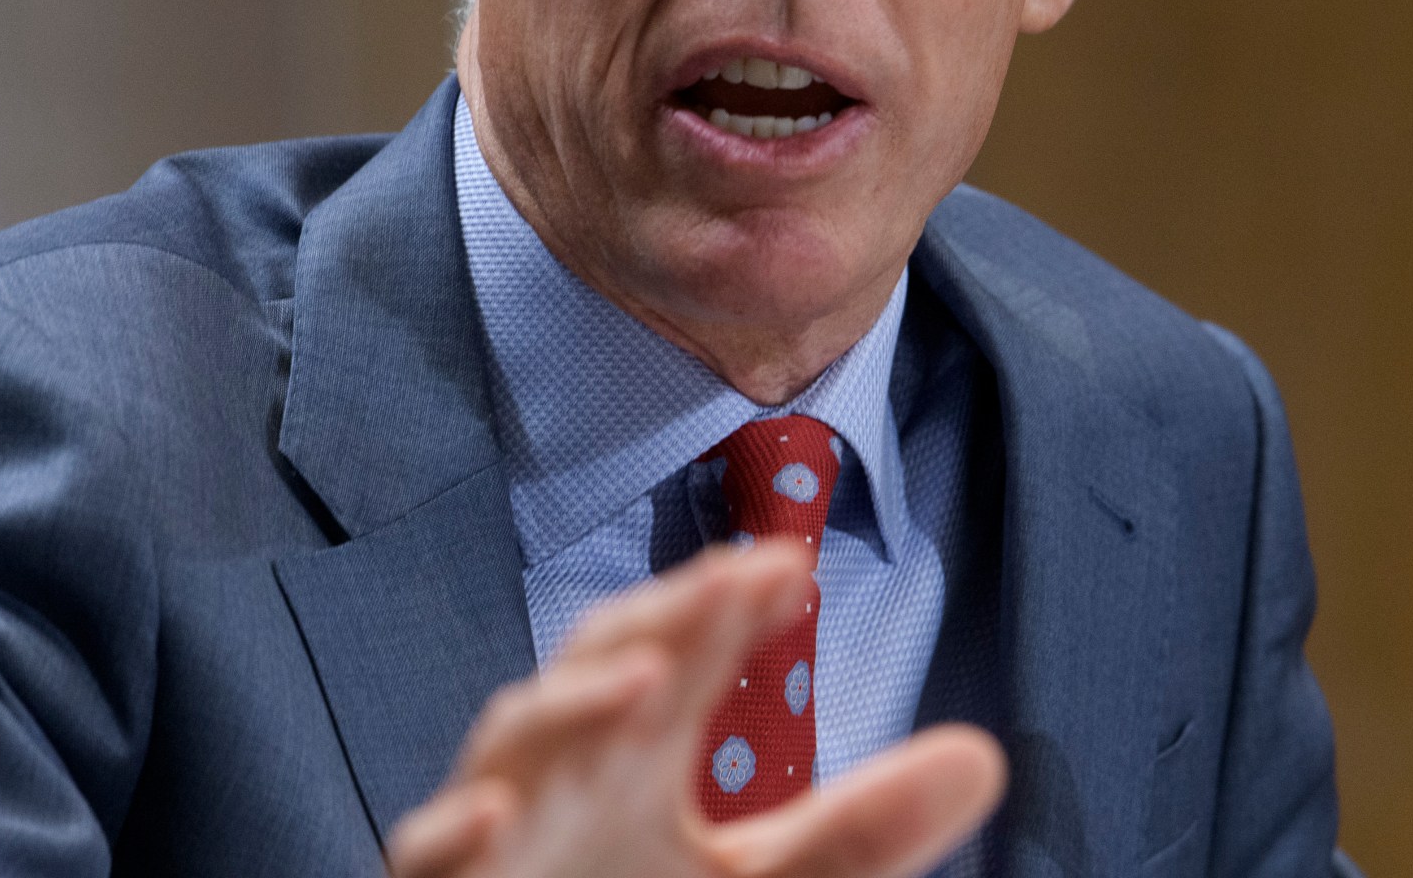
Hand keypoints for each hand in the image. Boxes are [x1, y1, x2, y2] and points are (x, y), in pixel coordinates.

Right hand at [388, 542, 1005, 877]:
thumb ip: (860, 828)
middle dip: (663, 619)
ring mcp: (498, 833)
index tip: (792, 564)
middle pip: (602, 665)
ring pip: (513, 743)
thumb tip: (982, 756)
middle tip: (735, 580)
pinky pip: (430, 857)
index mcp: (633, 753)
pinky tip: (495, 814)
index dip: (730, 606)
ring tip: (648, 675)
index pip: (683, 652)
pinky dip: (454, 831)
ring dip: (572, 704)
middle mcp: (563, 773)